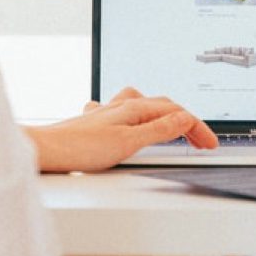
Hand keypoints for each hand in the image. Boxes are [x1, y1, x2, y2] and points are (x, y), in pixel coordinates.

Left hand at [25, 87, 218, 172]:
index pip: (176, 113)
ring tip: (175, 127)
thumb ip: (158, 130)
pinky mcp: (96, 124)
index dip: (197, 128)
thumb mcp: (128, 142)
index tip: (210, 144)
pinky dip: (139, 118)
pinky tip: (132, 124)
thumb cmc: (79, 147)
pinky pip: (125, 113)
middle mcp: (121, 106)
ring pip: (144, 106)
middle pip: (163, 107)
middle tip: (201, 141)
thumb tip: (185, 118)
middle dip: (186, 122)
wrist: (45, 150)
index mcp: (133, 108)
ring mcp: (108, 113)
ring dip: (164, 115)